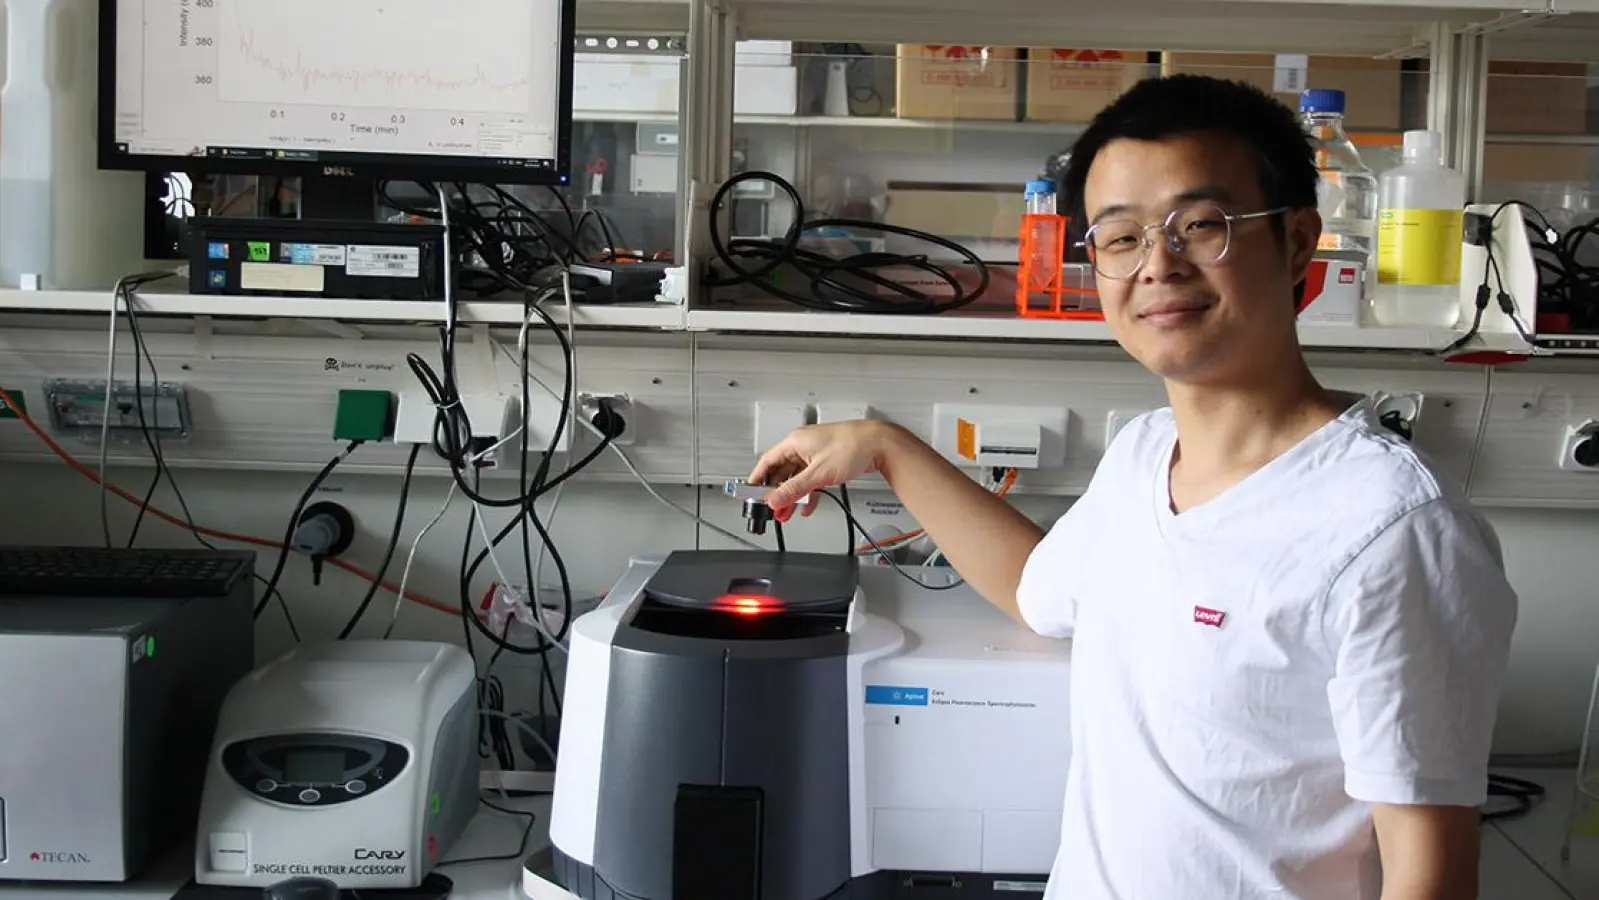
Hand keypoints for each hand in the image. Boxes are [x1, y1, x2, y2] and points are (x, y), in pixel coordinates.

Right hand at [748, 420, 898, 521]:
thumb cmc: (852, 446)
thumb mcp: (818, 473)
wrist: (879, 443)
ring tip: (787, 513)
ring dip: (792, 496)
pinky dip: (807, 493)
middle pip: (781, 472)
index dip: (757, 479)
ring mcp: (815, 453)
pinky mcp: (827, 460)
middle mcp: (803, 446)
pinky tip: (807, 505)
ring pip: (796, 477)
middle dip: (777, 493)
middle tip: (772, 509)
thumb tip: (775, 498)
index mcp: (795, 442)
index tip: (751, 494)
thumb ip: (794, 489)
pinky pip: (810, 479)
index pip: (767, 462)